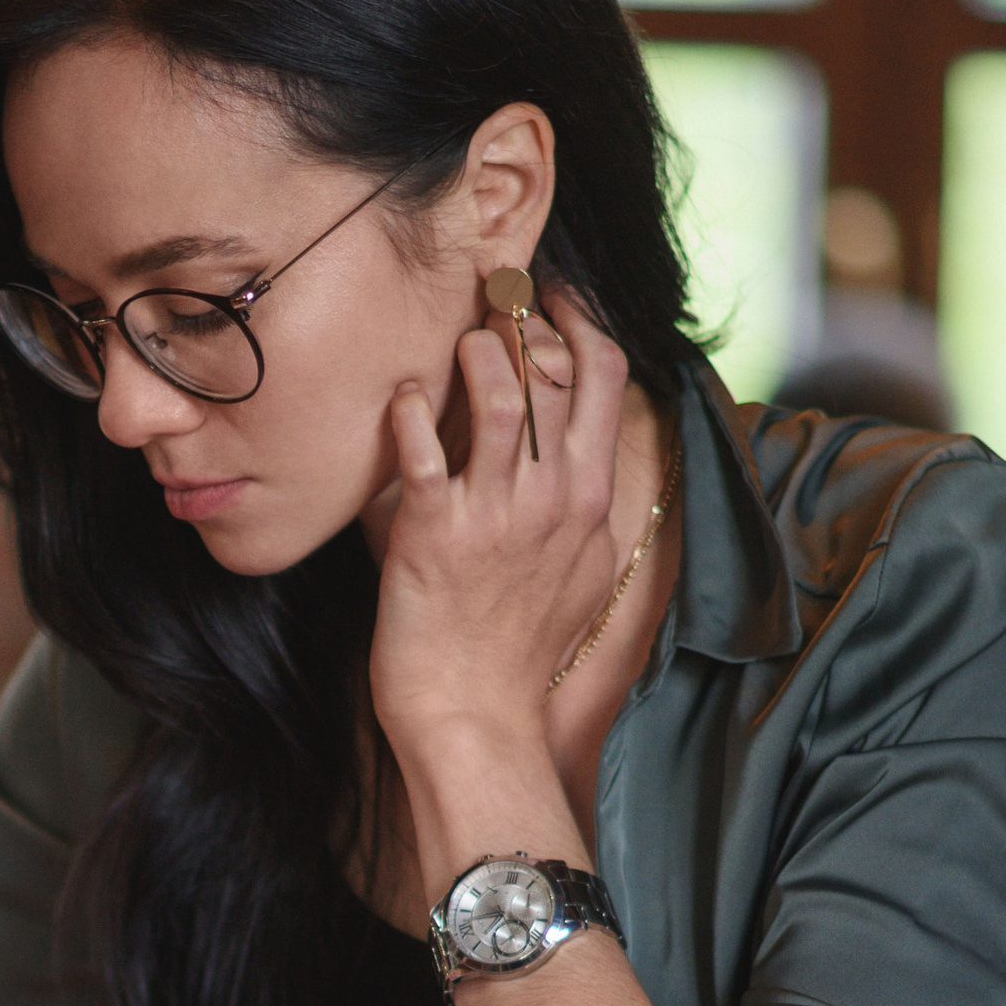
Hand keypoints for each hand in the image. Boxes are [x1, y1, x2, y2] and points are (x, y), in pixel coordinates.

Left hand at [367, 280, 635, 789]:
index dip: (580, 320)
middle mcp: (554, 496)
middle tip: (497, 290)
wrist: (475, 716)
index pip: (604, 377)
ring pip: (500, 394)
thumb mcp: (581, 575)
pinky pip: (424, 451)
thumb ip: (585, 512)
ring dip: (477, 351)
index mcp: (590, 495)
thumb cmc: (518, 652)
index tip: (554, 292)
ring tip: (457, 341)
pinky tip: (400, 398)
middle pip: (558, 370)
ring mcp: (497, 513)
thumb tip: (585, 469)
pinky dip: (410, 412)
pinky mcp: (436, 533)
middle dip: (528, 313)